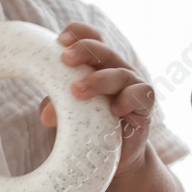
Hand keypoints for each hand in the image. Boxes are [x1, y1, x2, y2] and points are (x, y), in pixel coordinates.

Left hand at [39, 21, 156, 176]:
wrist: (115, 158)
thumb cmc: (88, 128)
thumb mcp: (67, 114)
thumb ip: (56, 106)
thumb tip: (46, 113)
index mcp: (96, 65)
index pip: (92, 38)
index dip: (79, 33)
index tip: (61, 39)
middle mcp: (115, 70)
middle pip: (104, 51)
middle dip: (84, 50)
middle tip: (65, 58)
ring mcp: (132, 87)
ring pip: (120, 73)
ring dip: (98, 80)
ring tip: (76, 91)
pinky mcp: (144, 107)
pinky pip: (142, 94)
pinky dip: (128, 99)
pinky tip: (114, 109)